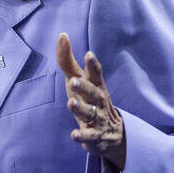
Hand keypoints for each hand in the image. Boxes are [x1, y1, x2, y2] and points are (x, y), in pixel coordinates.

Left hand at [55, 33, 125, 169]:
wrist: (111, 134)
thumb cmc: (89, 99)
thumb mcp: (79, 79)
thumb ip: (68, 60)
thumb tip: (62, 35)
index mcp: (96, 86)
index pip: (96, 74)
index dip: (93, 65)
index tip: (88, 54)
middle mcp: (98, 101)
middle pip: (93, 93)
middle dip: (84, 87)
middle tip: (73, 81)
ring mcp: (98, 119)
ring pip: (90, 113)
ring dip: (80, 108)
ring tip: (70, 103)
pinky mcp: (94, 136)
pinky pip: (89, 136)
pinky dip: (82, 136)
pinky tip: (74, 135)